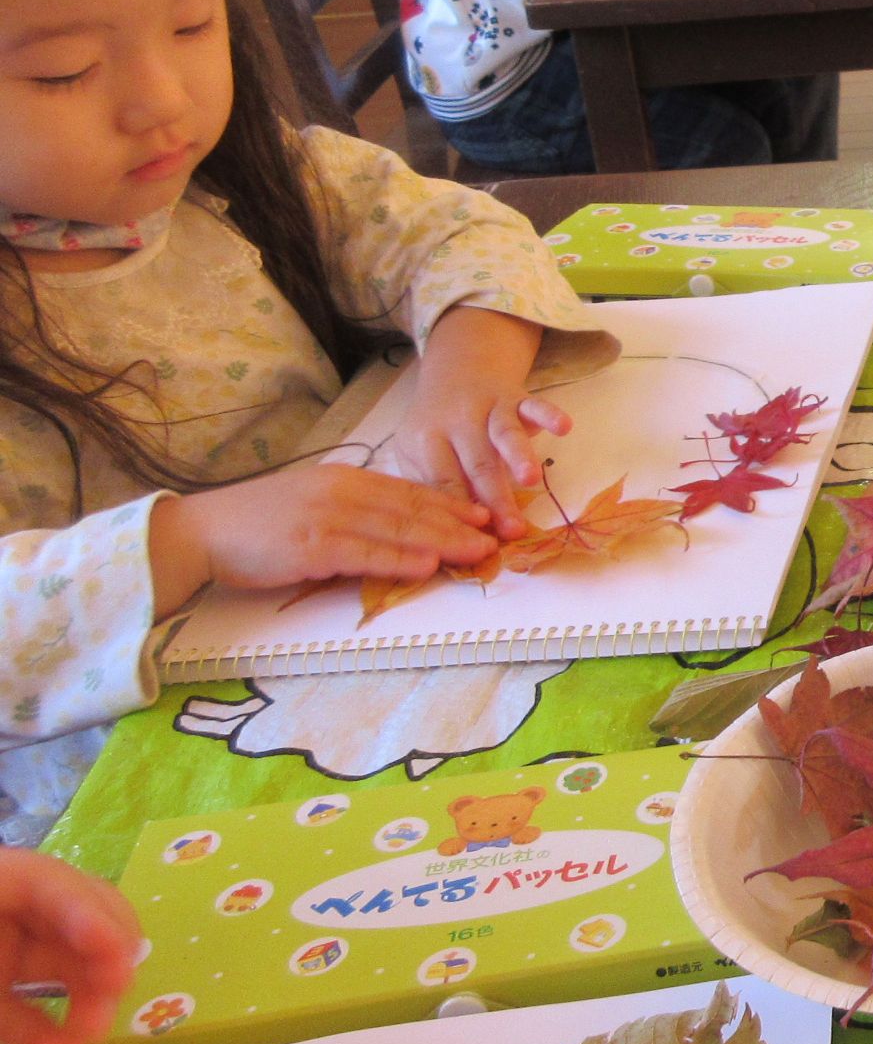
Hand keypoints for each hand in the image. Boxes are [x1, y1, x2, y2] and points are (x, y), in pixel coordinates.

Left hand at [0, 850, 138, 1043]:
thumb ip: (2, 982)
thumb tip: (103, 951)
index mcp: (2, 881)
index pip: (54, 883)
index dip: (90, 913)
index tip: (115, 954)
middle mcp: (14, 913)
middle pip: (81, 922)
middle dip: (105, 960)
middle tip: (114, 995)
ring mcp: (6, 951)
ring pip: (68, 968)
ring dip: (89, 1003)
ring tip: (89, 1039)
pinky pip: (30, 1009)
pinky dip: (49, 1034)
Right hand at [148, 466, 497, 615]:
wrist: (201, 533)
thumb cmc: (257, 524)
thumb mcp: (312, 506)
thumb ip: (353, 512)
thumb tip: (397, 530)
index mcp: (345, 479)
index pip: (409, 492)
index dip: (452, 504)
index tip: (486, 516)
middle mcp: (342, 492)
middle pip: (413, 509)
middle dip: (461, 523)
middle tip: (500, 536)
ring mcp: (327, 517)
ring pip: (398, 530)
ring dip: (443, 542)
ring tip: (480, 551)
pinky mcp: (311, 546)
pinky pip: (366, 554)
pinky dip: (400, 559)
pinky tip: (428, 564)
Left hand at [383, 307, 566, 536]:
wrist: (456, 372)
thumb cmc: (438, 426)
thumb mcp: (417, 452)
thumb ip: (429, 486)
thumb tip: (448, 533)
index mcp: (425, 440)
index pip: (442, 482)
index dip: (458, 512)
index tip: (475, 542)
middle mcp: (457, 422)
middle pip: (476, 464)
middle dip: (495, 499)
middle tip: (512, 531)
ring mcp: (489, 407)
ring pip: (503, 434)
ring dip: (518, 455)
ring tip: (530, 480)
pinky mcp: (517, 397)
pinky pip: (535, 405)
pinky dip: (549, 414)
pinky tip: (563, 426)